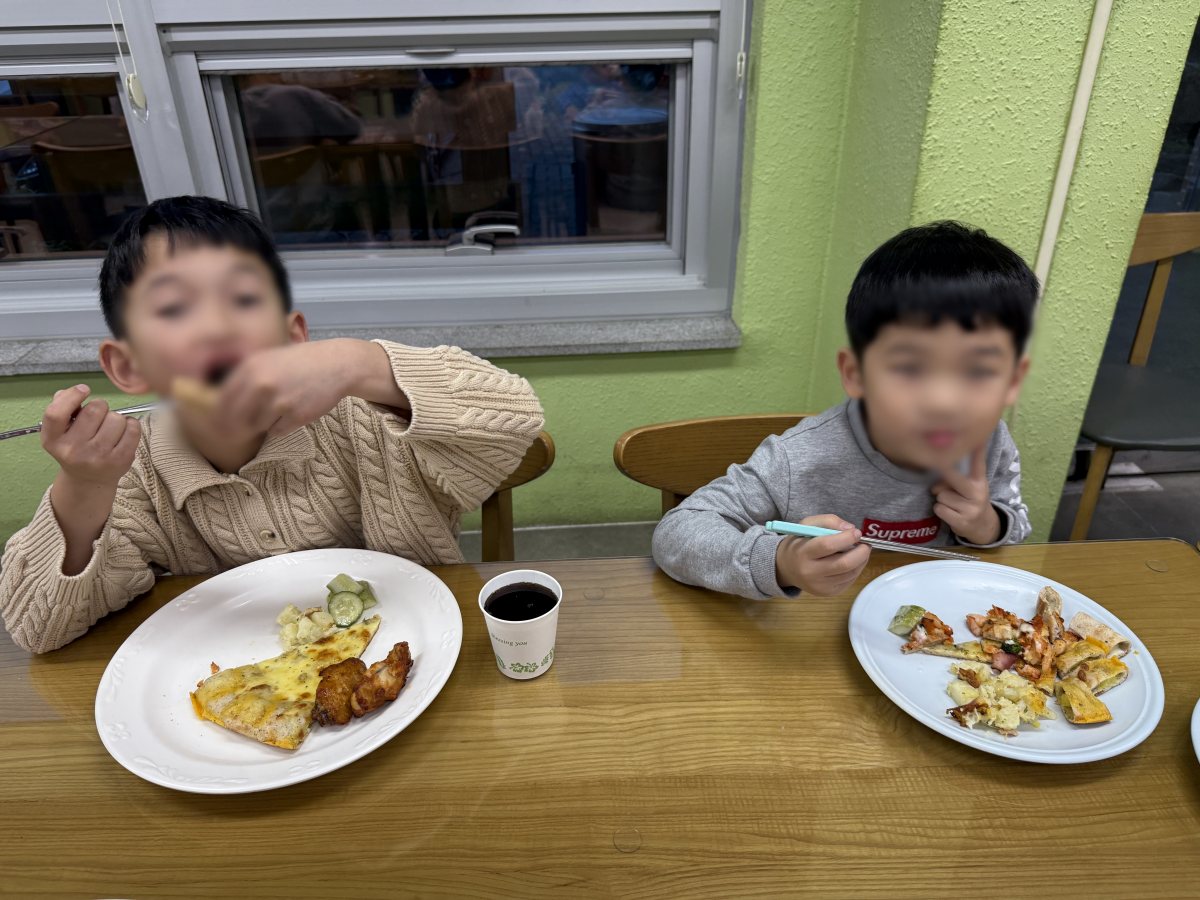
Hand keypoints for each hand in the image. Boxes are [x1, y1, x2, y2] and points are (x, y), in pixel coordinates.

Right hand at [41, 385, 140, 488]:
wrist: (88, 480)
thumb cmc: (75, 447)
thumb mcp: (60, 432)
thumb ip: (62, 408)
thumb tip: (74, 390)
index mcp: (53, 440)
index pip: (56, 413)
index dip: (71, 396)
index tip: (84, 389)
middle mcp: (73, 450)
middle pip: (94, 410)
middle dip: (99, 407)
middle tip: (98, 417)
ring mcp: (98, 457)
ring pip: (116, 418)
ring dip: (116, 418)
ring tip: (109, 428)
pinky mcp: (120, 460)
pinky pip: (133, 428)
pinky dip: (131, 425)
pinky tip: (123, 432)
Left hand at [213, 339, 408, 438]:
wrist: (337, 364)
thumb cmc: (300, 362)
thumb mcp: (267, 359)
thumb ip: (244, 377)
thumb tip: (216, 402)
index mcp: (250, 368)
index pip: (222, 400)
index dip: (219, 416)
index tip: (219, 424)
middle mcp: (262, 384)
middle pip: (235, 419)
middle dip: (236, 427)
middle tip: (241, 430)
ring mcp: (279, 401)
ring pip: (257, 426)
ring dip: (264, 423)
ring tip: (280, 407)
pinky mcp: (296, 415)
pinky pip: (277, 431)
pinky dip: (283, 426)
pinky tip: (295, 410)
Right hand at [774, 514, 871, 595]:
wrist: (786, 568)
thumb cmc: (798, 544)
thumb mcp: (806, 525)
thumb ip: (828, 521)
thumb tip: (849, 528)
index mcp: (802, 553)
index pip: (828, 545)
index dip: (847, 538)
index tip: (856, 532)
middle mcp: (810, 572)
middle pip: (844, 564)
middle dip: (861, 552)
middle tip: (865, 544)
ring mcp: (820, 586)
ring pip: (851, 573)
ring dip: (861, 560)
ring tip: (860, 550)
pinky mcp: (828, 593)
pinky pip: (850, 581)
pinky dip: (857, 569)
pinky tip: (853, 561)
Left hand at [931, 446, 1000, 544]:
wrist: (983, 527)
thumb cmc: (970, 502)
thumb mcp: (969, 488)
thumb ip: (953, 481)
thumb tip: (934, 488)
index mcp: (980, 482)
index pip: (978, 463)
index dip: (977, 450)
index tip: (978, 438)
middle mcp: (977, 494)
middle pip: (954, 479)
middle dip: (944, 478)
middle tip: (940, 482)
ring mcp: (971, 509)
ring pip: (942, 496)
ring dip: (942, 500)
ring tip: (953, 504)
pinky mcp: (962, 522)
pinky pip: (939, 509)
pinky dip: (940, 511)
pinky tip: (951, 513)